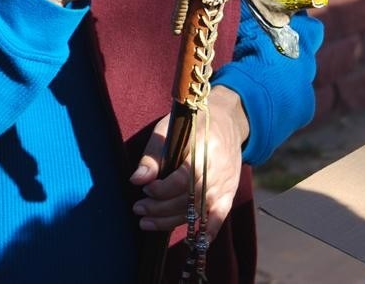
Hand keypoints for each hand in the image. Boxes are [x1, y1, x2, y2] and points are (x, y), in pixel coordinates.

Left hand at [130, 86, 249, 238]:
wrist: (228, 121)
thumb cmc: (192, 124)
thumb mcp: (170, 130)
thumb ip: (154, 156)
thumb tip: (136, 180)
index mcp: (204, 152)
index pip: (182, 179)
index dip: (161, 189)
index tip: (145, 190)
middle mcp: (216, 172)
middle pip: (187, 199)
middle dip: (159, 208)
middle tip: (138, 209)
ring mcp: (224, 186)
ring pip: (196, 212)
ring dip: (170, 221)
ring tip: (146, 222)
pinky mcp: (228, 194)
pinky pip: (219, 218)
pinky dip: (208, 232)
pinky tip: (192, 243)